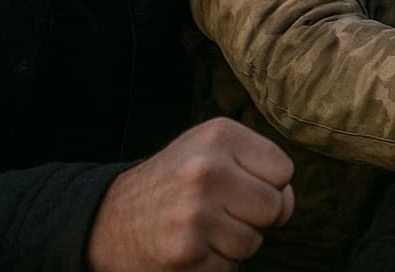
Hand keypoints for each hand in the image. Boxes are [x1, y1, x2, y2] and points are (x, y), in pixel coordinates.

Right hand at [87, 117, 294, 270]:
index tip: (239, 185)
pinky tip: (190, 246)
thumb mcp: (210, 149)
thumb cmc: (173, 181)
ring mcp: (195, 215)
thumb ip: (258, 164)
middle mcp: (207, 171)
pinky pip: (231, 267)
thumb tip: (287, 203)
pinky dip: (215, 264)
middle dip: (254, 216)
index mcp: (219, 135)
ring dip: (233, 242)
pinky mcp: (186, 255)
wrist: (107, 219)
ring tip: (201, 227)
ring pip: (254, 242)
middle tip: (220, 210)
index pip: (283, 170)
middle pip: (274, 208)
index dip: (269, 184)